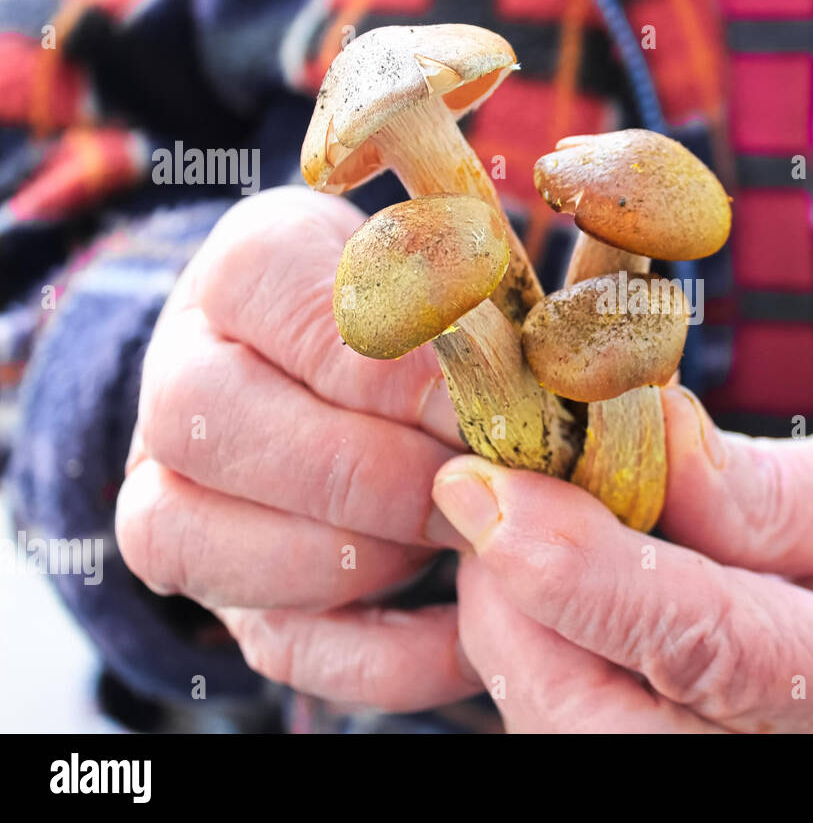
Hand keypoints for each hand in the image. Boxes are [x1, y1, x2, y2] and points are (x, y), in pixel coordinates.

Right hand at [116, 186, 479, 711]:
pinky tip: (464, 625)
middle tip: (478, 488)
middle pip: (212, 420)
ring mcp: (172, 487)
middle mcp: (180, 373)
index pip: (283, 301)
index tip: (486, 408)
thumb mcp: (457, 284)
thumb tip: (532, 397)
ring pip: (202, 540)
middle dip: (374, 472)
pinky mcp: (215, 589)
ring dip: (366, 558)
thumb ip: (478, 317)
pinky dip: (387, 651)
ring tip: (465, 540)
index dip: (394, 368)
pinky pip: (278, 642)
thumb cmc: (425, 324)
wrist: (351, 377)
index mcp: (246, 269)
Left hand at [438, 388, 812, 731]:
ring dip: (515, 625)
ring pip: (574, 732)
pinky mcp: (698, 754)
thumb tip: (627, 432)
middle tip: (488, 494)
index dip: (585, 575)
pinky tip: (554, 568)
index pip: (709, 650)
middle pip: (601, 727)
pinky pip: (584, 721)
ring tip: (524, 520)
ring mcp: (749, 772)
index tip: (488, 492)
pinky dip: (541, 643)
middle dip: (514, 612)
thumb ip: (761, 486)